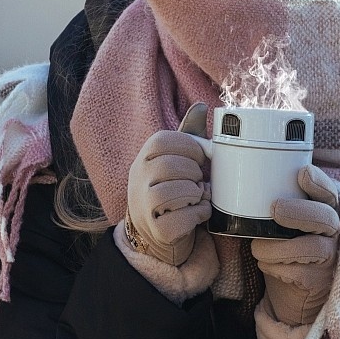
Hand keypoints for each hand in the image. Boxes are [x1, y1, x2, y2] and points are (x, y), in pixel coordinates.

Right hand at [125, 103, 211, 265]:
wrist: (154, 232)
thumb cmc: (171, 188)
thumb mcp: (176, 160)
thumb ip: (188, 135)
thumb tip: (201, 106)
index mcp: (144, 157)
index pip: (163, 140)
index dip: (188, 146)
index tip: (199, 156)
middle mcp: (138, 179)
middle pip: (171, 165)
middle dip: (194, 172)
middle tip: (199, 180)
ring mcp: (144, 205)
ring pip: (177, 191)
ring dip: (196, 193)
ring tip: (197, 196)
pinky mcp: (156, 230)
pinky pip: (184, 218)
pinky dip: (199, 214)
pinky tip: (198, 213)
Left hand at [252, 165, 339, 325]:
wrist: (293, 293)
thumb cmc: (285, 249)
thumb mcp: (283, 224)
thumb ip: (275, 205)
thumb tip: (233, 187)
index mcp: (325, 211)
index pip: (330, 192)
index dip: (319, 183)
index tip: (302, 174)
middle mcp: (334, 233)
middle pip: (326, 218)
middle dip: (299, 211)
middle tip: (275, 209)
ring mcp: (331, 258)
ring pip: (313, 248)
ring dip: (278, 247)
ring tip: (257, 248)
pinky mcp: (321, 282)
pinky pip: (300, 273)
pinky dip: (276, 267)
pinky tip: (265, 265)